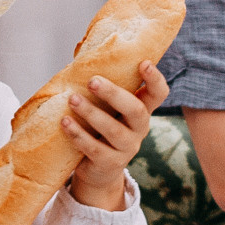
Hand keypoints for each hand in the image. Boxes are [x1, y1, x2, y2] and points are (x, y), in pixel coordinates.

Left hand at [65, 62, 169, 209]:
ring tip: (72, 100)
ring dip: (92, 113)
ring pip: (114, 130)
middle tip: (92, 81)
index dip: (155, 79)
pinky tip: (65, 122)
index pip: (159, 94)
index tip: (144, 63)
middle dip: (114, 94)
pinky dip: (79, 134)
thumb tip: (81, 53)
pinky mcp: (110, 163)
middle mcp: (139, 129)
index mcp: (141, 111)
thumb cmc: (99, 128)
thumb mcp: (106, 109)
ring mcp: (127, 148)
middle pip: (136, 110)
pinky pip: (95, 149)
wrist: (98, 171)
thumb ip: (101, 87)